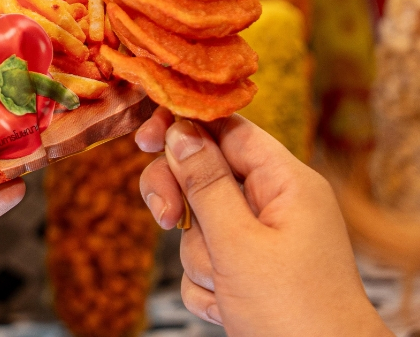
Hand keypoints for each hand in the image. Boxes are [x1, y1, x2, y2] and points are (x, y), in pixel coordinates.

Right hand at [136, 108, 391, 336]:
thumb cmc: (297, 316)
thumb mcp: (240, 243)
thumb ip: (204, 183)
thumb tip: (178, 130)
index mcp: (286, 183)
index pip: (226, 128)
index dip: (183, 126)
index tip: (144, 139)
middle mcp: (275, 205)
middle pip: (204, 174)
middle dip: (183, 201)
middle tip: (168, 219)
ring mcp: (263, 242)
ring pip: (200, 223)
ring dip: (199, 256)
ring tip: (225, 286)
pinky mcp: (250, 274)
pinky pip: (207, 260)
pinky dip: (207, 285)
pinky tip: (227, 307)